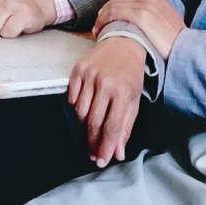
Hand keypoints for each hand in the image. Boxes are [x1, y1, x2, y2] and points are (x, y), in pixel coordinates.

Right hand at [68, 39, 149, 167]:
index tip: (101, 160)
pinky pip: (71, 98)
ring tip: (91, 128)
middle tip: (93, 153)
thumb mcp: (134, 100)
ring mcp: (90, 76)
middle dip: (93, 142)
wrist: (123, 43)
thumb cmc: (130, 74)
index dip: (105, 147)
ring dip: (84, 125)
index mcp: (122, 92)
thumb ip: (125, 127)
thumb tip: (117, 152)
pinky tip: (84, 108)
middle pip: (94, 123)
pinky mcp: (78, 69)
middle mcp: (105, 83)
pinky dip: (76, 107)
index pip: (112, 127)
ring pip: (80, 112)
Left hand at [98, 0, 187, 59]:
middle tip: (99, 25)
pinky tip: (99, 30)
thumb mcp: (168, 24)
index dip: (115, 8)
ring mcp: (144, 5)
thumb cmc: (178, 43)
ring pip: (114, 6)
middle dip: (106, 13)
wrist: (186, 48)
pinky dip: (103, 20)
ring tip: (97, 30)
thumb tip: (146, 27)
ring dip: (102, 17)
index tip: (108, 19)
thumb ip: (156, 20)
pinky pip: (114, 12)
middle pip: (119, 0)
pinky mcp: (140, 15)